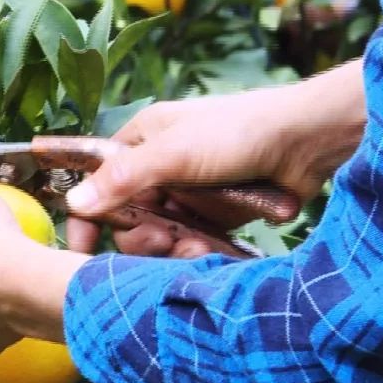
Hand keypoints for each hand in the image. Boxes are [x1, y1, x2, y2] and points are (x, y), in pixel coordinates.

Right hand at [67, 60, 366, 254]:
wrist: (308, 141)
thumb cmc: (238, 132)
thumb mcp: (172, 153)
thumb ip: (122, 180)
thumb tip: (74, 204)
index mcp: (141, 140)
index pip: (95, 182)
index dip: (85, 216)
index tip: (82, 250)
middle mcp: (159, 166)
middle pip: (126, 218)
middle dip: (140, 236)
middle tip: (162, 240)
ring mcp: (187, 193)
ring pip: (159, 235)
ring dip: (172, 247)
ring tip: (195, 246)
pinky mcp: (214, 216)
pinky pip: (190, 243)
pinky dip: (196, 251)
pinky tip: (211, 250)